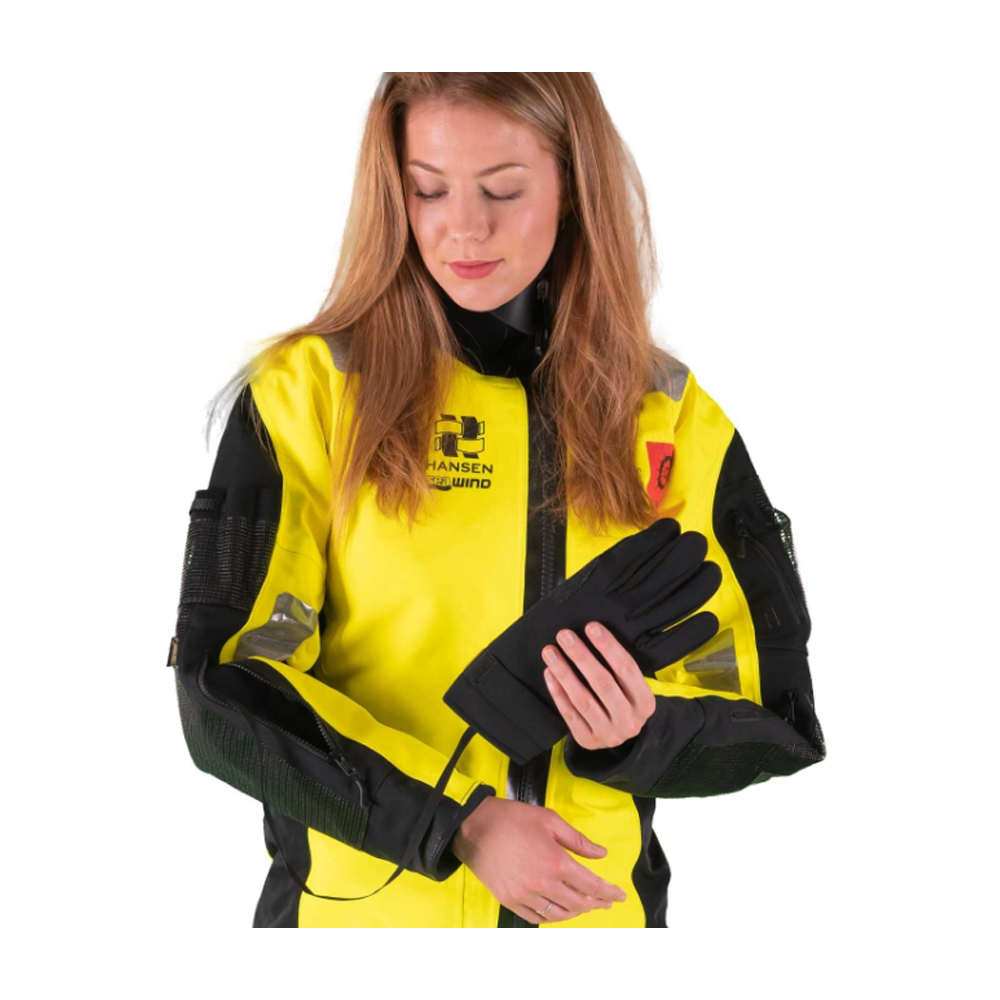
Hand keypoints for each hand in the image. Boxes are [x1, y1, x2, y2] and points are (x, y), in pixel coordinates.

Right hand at [451, 796, 627, 923]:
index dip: (609, 892)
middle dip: (596, 903)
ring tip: (585, 905)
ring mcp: (525, 895)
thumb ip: (578, 840)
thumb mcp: (549, 820)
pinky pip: (537, 917)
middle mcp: (542, 884)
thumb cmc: (511, 819)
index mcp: (555, 862)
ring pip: (559, 914)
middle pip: (578, 903)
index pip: (591, 885)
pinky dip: (553, 916)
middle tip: (606, 900)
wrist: (474, 827)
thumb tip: (601, 854)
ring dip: (576, 911)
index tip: (620, 896)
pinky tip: (560, 910)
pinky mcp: (510, 900)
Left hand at [541, 621, 655, 750]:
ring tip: (550, 651)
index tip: (591, 627)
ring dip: (564, 672)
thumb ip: (619, 667)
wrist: (619, 735)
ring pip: (582, 699)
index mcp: (645, 703)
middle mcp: (629, 721)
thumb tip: (593, 633)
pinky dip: (557, 691)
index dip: (608, 646)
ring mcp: (608, 734)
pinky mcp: (588, 740)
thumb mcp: (632, 688)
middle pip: (603, 683)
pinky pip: (569, 713)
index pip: (627, 669)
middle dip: (581, 656)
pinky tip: (549, 672)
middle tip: (564, 635)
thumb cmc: (624, 700)